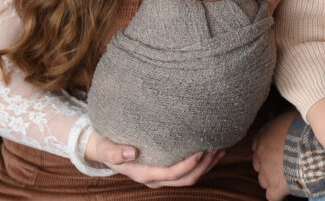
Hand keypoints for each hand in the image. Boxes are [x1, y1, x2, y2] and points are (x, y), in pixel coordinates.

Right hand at [86, 132, 222, 187]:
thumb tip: (131, 153)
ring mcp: (161, 176)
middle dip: (203, 166)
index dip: (187, 164)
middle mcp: (154, 178)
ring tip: (220, 149)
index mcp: (143, 174)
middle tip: (217, 148)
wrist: (104, 148)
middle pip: (184, 179)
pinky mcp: (165, 169)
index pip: (170, 174)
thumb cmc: (106, 145)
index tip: (201, 150)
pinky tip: (212, 150)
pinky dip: (202, 163)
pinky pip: (186, 172)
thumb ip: (114, 152)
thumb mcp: (105, 148)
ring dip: (206, 166)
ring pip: (188, 178)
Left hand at [252, 110, 295, 200]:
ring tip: (287, 177)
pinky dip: (279, 195)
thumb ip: (278, 117)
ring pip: (263, 180)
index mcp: (262, 136)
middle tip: (284, 164)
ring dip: (273, 180)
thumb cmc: (304, 127)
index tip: (277, 151)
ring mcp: (266, 172)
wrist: (312, 145)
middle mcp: (260, 154)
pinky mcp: (275, 187)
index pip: (257, 146)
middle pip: (259, 164)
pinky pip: (272, 196)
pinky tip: (287, 192)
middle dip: (269, 165)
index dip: (267, 150)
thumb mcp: (289, 115)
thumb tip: (271, 112)